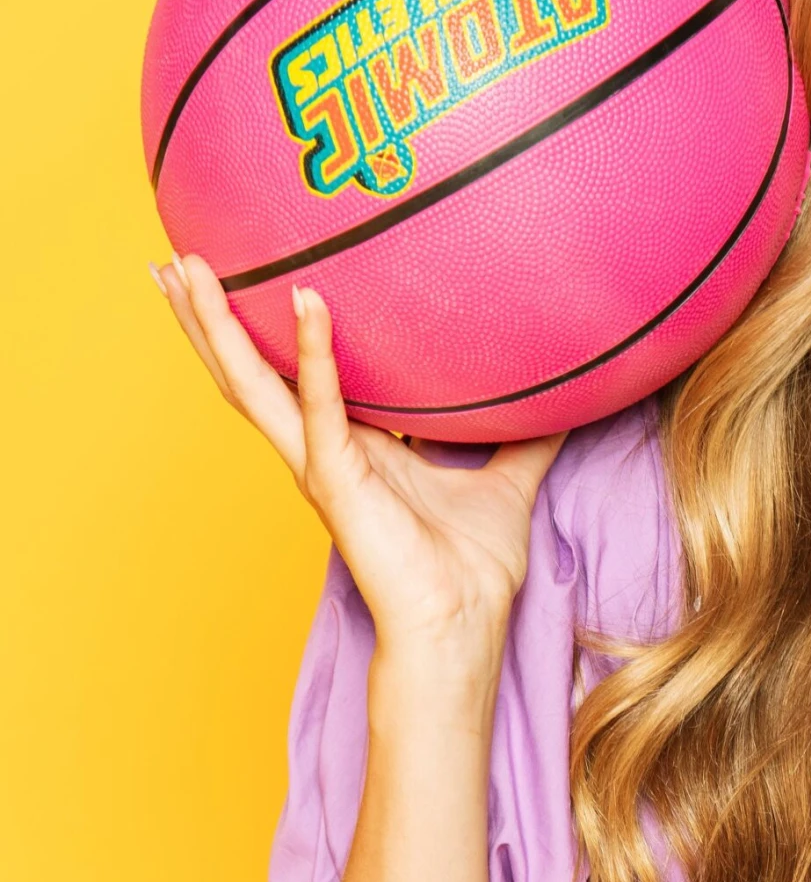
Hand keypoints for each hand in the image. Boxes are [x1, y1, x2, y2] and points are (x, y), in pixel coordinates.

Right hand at [152, 253, 564, 670]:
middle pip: (247, 372)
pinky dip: (314, 355)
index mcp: (350, 446)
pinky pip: (322, 407)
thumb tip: (568, 398)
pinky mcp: (339, 480)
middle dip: (207, 318)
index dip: (258, 331)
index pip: (290, 375)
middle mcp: (321, 449)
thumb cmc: (472, 567)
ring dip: (216, 326)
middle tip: (172, 259)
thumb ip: (526, 438)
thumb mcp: (508, 480)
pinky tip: (310, 302)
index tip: (230, 278)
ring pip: (251, 384)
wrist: (464, 621)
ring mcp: (322, 464)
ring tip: (182, 268)